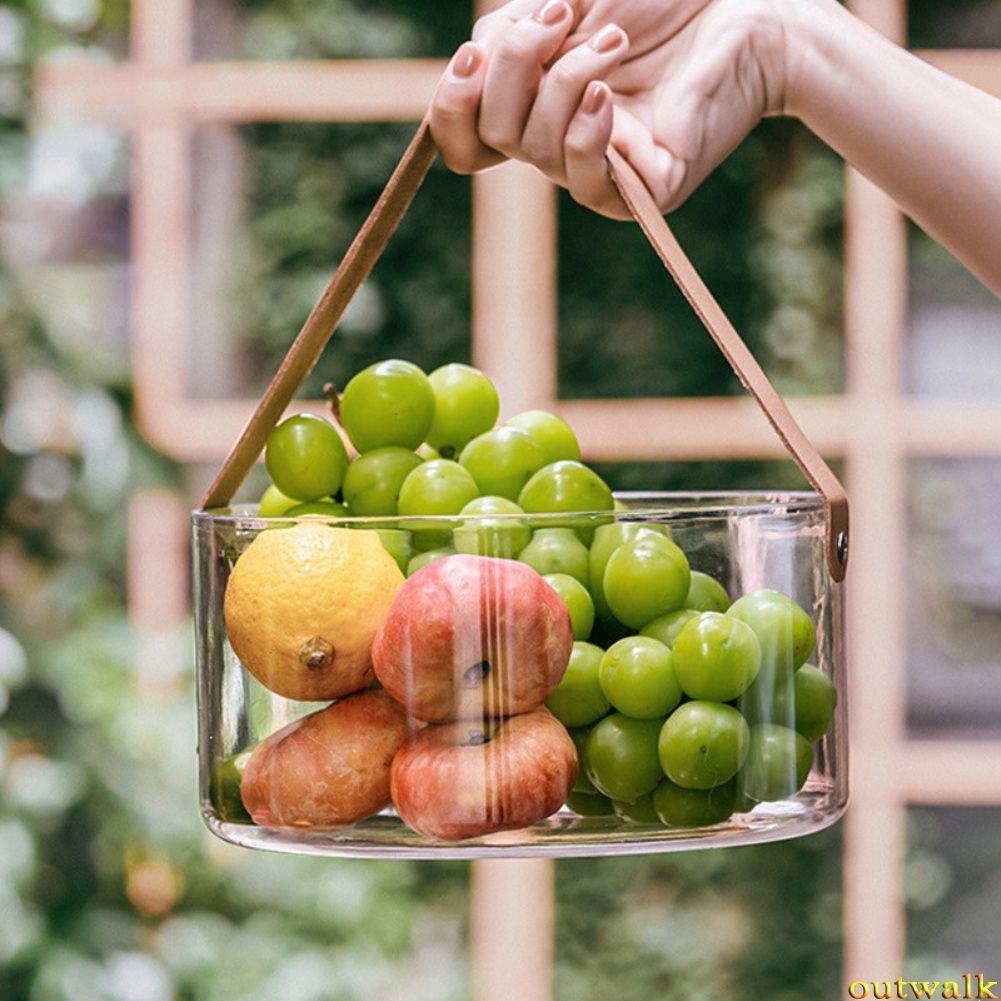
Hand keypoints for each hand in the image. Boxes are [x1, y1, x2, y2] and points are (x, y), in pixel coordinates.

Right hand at [429, 0, 789, 217]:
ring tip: (616, 42)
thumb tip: (473, 64)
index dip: (451, 106)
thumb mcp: (565, 2)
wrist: (739, 7)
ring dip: (565, 80)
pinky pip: (586, 180)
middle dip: (514, 66)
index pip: (465, 138)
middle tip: (566, 16)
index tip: (473, 55)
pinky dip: (587, 131)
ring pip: (534, 150)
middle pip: (491, 135)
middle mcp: (557, 145)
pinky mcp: (642, 190)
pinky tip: (609, 93)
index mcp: (533, 107)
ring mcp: (599, 171)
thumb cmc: (655, 1)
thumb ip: (510, 33)